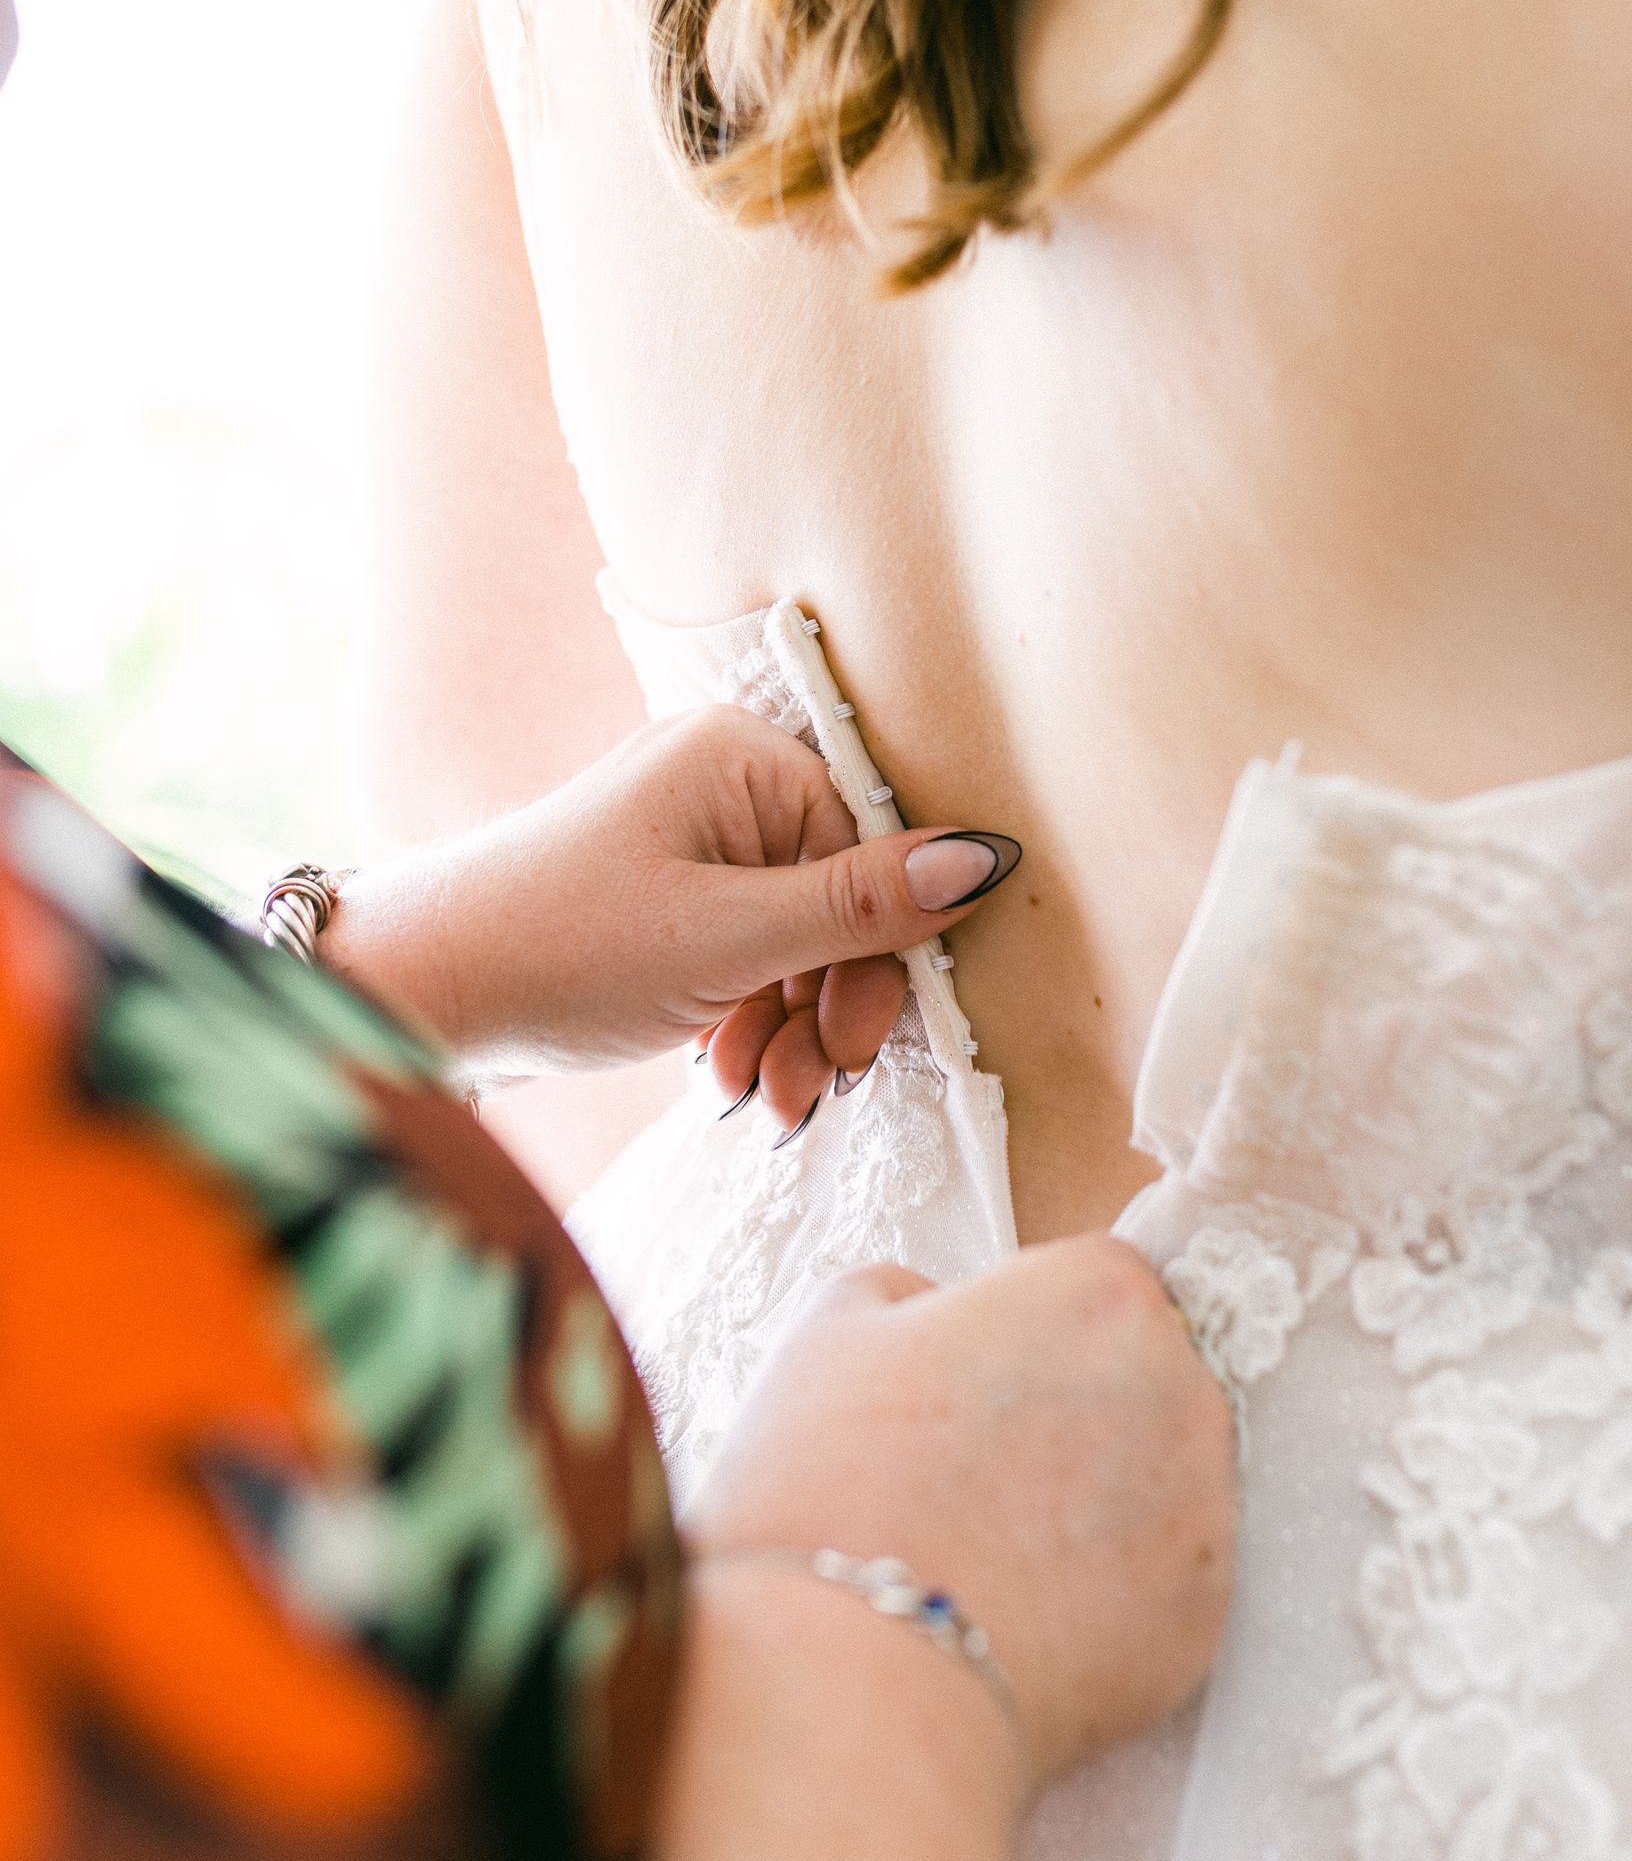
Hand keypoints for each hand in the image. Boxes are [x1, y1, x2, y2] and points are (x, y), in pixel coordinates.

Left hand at [323, 707, 1020, 1116]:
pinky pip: (742, 954)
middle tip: (806, 1092)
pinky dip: (744, 1020)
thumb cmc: (559, 948)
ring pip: (790, 942)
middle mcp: (719, 783)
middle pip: (834, 901)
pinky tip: (722, 1078)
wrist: (413, 992)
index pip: (869, 851)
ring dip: (788, 1031)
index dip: (877, 958)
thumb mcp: (726, 940)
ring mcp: (685, 840)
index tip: (860, 1047)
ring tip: (755, 1102)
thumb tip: (989, 857)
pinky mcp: (659, 898)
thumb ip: (860, 907)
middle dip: (828, 1009)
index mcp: (741, 758)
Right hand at [689, 1241, 1237, 1789]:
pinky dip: (1108, 1594)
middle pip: (1142, 1376)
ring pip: (1160, 1480)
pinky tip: (1026, 1614)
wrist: (854, 1681)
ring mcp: (1206, 1506)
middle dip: (1076, 1412)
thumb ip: (911, 1291)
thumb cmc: (832, 1489)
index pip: (1092, 1282)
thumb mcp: (834, 1332)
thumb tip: (942, 1312)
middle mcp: (1182, 1385)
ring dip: (1100, 1500)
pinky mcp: (1206, 1617)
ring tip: (996, 1552)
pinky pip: (1161, 1582)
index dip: (1027, 1331)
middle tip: (979, 1473)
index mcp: (1101, 1293)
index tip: (975, 1383)